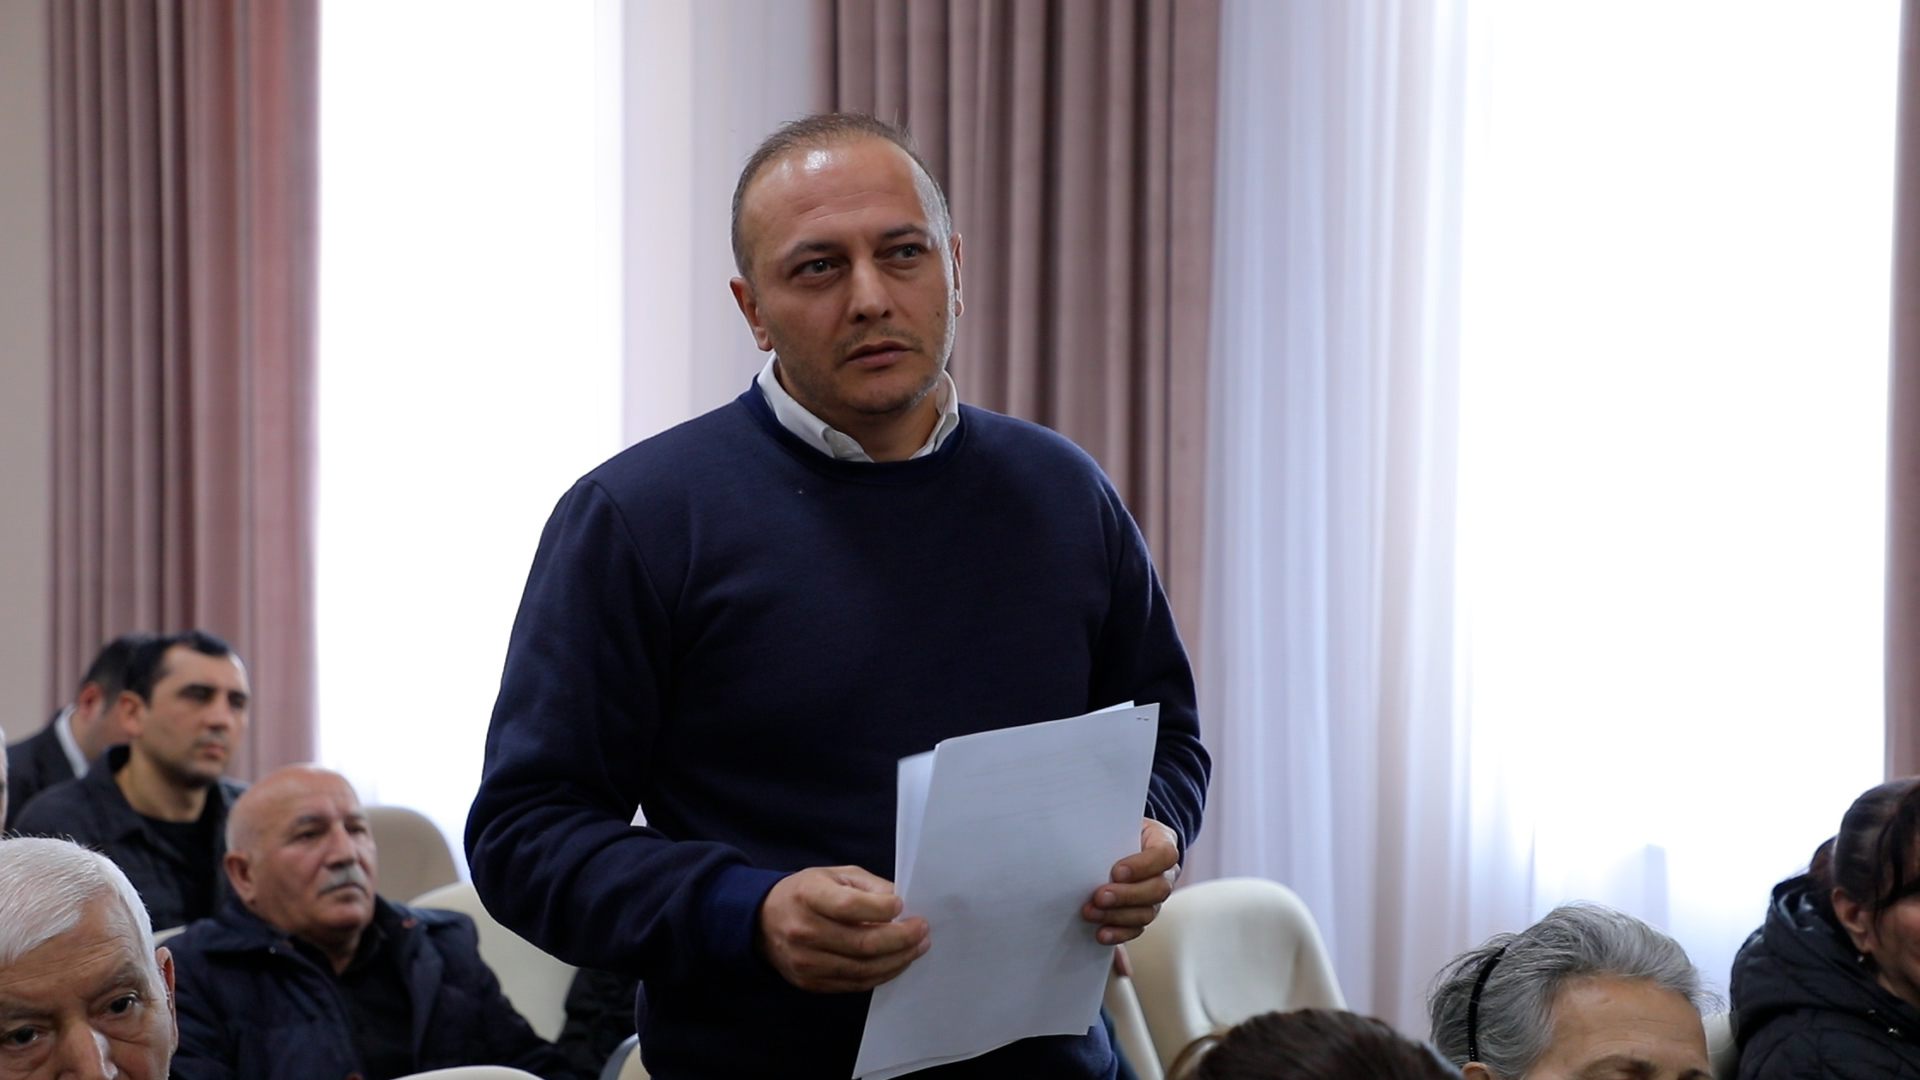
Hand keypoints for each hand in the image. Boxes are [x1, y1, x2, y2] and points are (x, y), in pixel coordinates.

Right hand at [755, 865, 930, 991]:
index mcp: (808, 896)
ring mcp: (806, 962)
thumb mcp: (835, 875)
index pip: (851, 907)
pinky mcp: (811, 983)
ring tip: (917, 947)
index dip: (882, 908)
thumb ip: (869, 887)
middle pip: (863, 943)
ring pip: (863, 969)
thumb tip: (902, 904)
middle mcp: (804, 931)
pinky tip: (897, 961)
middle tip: (922, 930)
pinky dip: (882, 974)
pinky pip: (855, 984)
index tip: (903, 905)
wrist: (763, 922)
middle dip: (901, 939)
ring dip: (898, 960)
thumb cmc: (806, 893)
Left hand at [1081, 818, 1179, 945]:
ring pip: (1147, 912)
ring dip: (1118, 916)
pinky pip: (1137, 928)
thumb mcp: (1115, 820)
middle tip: (1099, 896)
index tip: (1116, 871)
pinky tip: (1102, 933)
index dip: (1143, 866)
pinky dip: (1119, 933)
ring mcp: (1156, 895)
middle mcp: (1166, 871)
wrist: (1115, 841)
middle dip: (1127, 896)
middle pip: (1159, 889)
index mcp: (1163, 841)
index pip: (1164, 855)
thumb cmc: (1115, 829)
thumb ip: (1108, 829)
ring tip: (1091, 913)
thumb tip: (1082, 836)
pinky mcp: (1143, 913)